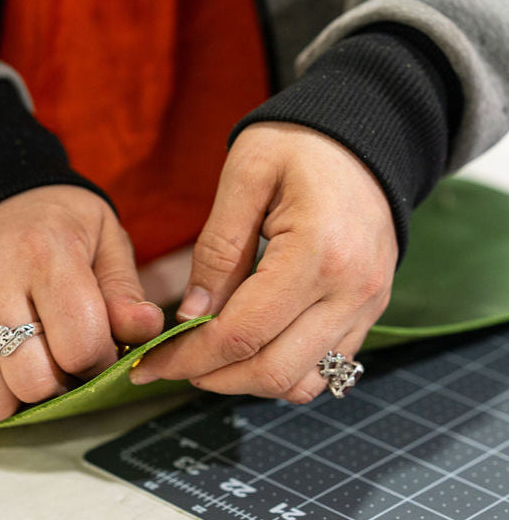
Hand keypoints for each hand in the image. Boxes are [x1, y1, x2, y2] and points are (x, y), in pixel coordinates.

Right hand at [0, 185, 163, 422]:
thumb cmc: (58, 226)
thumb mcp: (106, 241)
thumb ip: (125, 292)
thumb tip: (145, 330)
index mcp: (46, 254)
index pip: (81, 346)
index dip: (101, 361)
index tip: (100, 350)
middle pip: (34, 382)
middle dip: (61, 384)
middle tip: (65, 361)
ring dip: (21, 398)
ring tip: (33, 365)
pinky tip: (1, 371)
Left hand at [130, 122, 397, 400]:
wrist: (371, 136)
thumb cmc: (301, 144)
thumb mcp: (245, 177)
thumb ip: (216, 251)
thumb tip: (190, 317)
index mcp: (317, 254)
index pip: (241, 334)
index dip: (189, 358)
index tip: (150, 365)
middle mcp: (350, 292)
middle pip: (271, 372)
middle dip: (213, 377)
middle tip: (173, 364)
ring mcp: (366, 307)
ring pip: (300, 383)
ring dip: (247, 382)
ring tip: (210, 359)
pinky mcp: (369, 312)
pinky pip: (324, 368)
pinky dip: (281, 373)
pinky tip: (250, 350)